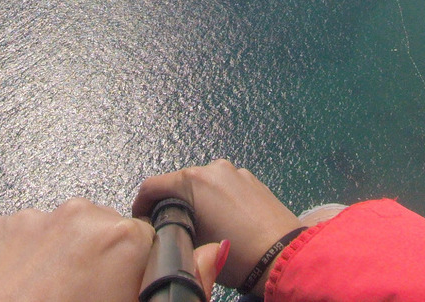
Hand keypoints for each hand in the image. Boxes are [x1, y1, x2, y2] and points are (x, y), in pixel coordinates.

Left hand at [0, 198, 153, 301]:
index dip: (135, 270)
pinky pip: (9, 238)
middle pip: (98, 230)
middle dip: (91, 261)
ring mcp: (26, 218)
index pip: (148, 241)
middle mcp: (76, 217)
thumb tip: (134, 292)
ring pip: (52, 233)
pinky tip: (5, 296)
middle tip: (77, 300)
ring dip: (50, 261)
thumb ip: (133, 295)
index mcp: (119, 242)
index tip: (123, 289)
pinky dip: (10, 262)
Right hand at [133, 160, 301, 291]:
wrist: (283, 255)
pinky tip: (224, 220)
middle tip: (171, 228)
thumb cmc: (236, 254)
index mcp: (192, 181)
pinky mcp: (251, 179)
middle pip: (178, 182)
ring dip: (196, 200)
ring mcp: (234, 171)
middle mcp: (212, 168)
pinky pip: (224, 186)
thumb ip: (173, 228)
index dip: (141, 204)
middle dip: (170, 203)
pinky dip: (217, 199)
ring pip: (203, 183)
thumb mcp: (193, 245)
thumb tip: (166, 226)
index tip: (141, 221)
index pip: (152, 186)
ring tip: (201, 225)